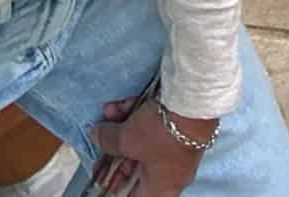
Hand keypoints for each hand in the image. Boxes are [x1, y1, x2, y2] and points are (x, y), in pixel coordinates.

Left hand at [93, 96, 214, 195]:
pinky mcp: (177, 124)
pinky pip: (152, 124)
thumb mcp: (127, 140)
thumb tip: (96, 136)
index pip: (134, 196)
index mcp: (160, 188)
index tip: (99, 173)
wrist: (193, 101)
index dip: (115, 186)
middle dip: (115, 148)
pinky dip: (135, 115)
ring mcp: (174, 147)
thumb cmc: (160, 134)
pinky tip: (119, 103)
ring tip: (108, 111)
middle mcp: (169, 172)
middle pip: (135, 166)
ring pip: (142, 140)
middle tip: (99, 137)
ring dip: (122, 126)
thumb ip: (108, 141)